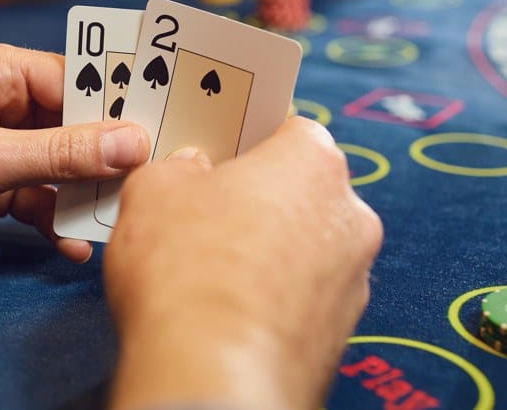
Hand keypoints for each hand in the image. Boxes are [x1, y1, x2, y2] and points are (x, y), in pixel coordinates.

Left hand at [0, 41, 150, 276]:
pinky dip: (56, 222)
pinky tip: (73, 249)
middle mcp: (3, 103)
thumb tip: (134, 142)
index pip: (77, 82)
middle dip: (108, 159)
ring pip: (63, 167)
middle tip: (149, 186)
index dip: (118, 110)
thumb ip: (57, 153)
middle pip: (77, 126)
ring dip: (85, 197)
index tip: (161, 139)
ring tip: (113, 225)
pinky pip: (40, 199)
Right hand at [105, 117, 382, 409]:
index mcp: (313, 160)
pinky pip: (304, 298)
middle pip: (299, 189)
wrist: (214, 377)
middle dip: (257, 198)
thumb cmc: (187, 274)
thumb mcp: (153, 191)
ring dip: (268, 252)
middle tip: (203, 214)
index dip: (245, 140)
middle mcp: (349, 215)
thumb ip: (175, 169)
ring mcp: (353, 278)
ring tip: (209, 272)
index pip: (287, 128)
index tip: (216, 155)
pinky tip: (228, 312)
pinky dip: (273, 300)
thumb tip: (186, 173)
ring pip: (305, 246)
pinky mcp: (343, 334)